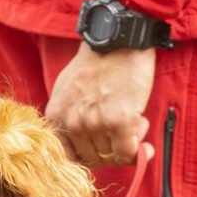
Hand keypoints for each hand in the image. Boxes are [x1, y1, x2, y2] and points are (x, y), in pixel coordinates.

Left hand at [45, 42, 155, 167]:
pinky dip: (138, 147)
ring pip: (113, 156)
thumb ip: (71, 117)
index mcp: (56, 116)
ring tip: (132, 116)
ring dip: (127, 141)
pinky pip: (128, 152)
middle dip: (111, 147)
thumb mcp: (68, 89)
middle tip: (122, 126)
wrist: (118, 38)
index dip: (89, 155)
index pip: (69, 158)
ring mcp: (95, 124)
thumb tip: (87, 148)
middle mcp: (72, 123)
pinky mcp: (119, 122)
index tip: (102, 147)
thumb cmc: (97, 61)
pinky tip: (141, 123)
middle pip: (94, 158)